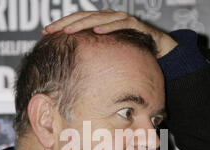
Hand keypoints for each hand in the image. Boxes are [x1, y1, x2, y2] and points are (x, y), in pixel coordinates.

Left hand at [41, 10, 177, 57]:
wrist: (164, 57)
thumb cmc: (134, 61)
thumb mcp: (109, 62)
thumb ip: (94, 62)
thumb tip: (69, 72)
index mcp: (102, 25)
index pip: (78, 21)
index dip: (61, 24)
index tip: (45, 32)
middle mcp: (111, 20)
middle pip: (85, 16)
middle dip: (67, 22)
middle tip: (51, 30)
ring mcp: (124, 22)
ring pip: (101, 17)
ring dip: (83, 23)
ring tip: (69, 30)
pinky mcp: (138, 27)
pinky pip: (122, 24)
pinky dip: (109, 26)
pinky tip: (97, 31)